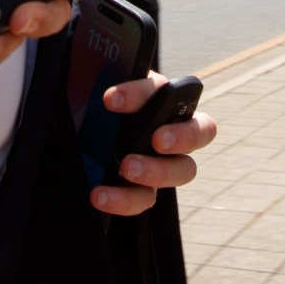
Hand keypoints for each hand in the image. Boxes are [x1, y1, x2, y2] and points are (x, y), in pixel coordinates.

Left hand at [90, 72, 218, 215]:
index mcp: (163, 98)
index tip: (110, 99)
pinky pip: (145, 199)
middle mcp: (173, 130)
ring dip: (158, 170)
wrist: (83, 139)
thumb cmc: (96, 110)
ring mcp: (163, 162)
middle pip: (201, 131)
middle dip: (182, 135)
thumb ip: (103, 84)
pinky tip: (101, 196)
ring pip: (183, 170)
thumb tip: (97, 92)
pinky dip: (124, 200)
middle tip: (157, 139)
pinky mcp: (144, 190)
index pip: (165, 88)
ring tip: (127, 168)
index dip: (142, 92)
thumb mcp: (98, 94)